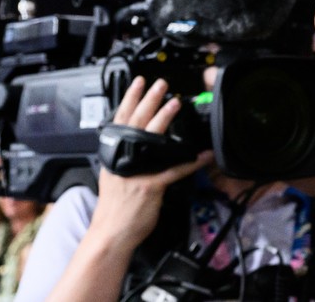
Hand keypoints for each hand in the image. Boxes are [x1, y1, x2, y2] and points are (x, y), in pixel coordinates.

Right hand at [88, 77, 212, 252]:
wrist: (111, 233)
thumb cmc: (114, 207)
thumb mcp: (112, 175)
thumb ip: (124, 156)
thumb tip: (137, 141)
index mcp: (114, 155)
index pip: (121, 121)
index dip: (130, 99)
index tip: (139, 82)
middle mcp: (124, 160)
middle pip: (137, 123)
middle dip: (150, 100)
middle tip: (161, 84)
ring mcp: (137, 172)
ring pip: (152, 140)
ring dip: (164, 120)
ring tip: (176, 103)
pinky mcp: (151, 186)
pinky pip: (175, 170)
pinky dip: (191, 163)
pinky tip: (203, 155)